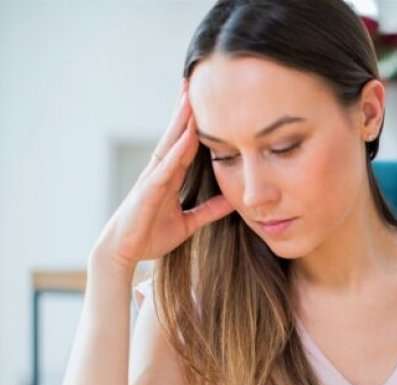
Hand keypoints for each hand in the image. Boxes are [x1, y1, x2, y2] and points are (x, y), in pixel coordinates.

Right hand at [94, 78, 233, 269]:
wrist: (124, 252)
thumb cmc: (151, 235)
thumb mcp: (189, 222)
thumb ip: (210, 211)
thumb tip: (232, 201)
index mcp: (170, 177)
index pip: (187, 144)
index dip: (197, 123)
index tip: (209, 101)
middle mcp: (161, 172)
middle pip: (176, 135)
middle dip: (185, 110)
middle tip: (195, 81)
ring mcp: (153, 179)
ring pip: (169, 144)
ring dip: (180, 122)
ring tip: (190, 97)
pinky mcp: (148, 191)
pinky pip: (165, 167)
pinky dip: (177, 151)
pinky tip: (187, 136)